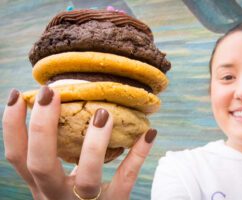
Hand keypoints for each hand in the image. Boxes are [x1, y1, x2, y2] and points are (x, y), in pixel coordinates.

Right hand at [2, 87, 156, 199]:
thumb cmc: (75, 195)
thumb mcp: (60, 177)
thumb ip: (60, 152)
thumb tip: (67, 106)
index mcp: (41, 185)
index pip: (17, 156)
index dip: (12, 127)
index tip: (16, 96)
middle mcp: (56, 196)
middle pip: (41, 165)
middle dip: (42, 127)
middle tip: (50, 93)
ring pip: (87, 176)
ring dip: (94, 142)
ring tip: (103, 112)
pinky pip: (126, 179)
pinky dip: (138, 154)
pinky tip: (149, 133)